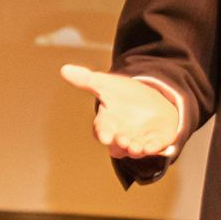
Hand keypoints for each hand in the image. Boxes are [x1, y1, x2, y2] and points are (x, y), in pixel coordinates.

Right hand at [59, 64, 180, 159]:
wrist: (151, 99)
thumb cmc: (124, 95)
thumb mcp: (107, 84)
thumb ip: (87, 79)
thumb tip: (64, 69)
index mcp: (107, 123)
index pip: (102, 130)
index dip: (103, 133)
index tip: (105, 137)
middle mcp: (121, 135)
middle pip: (117, 144)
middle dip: (119, 143)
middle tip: (123, 140)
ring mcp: (138, 140)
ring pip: (134, 150)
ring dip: (135, 150)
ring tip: (136, 147)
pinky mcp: (156, 141)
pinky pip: (154, 148)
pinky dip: (154, 149)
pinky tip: (153, 147)